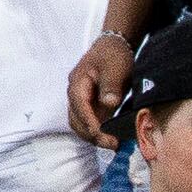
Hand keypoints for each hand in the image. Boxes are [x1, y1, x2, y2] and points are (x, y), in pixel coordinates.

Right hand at [67, 29, 133, 144]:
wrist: (114, 46)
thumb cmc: (114, 55)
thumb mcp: (115, 67)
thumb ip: (111, 85)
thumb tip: (109, 103)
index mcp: (78, 82)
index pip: (79, 107)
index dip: (90, 124)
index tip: (104, 137)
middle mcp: (75, 92)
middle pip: (76, 119)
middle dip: (91, 134)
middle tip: (113, 145)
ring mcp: (81, 99)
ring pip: (80, 123)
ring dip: (93, 136)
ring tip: (113, 144)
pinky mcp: (90, 104)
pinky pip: (88, 121)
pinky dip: (97, 131)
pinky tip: (111, 137)